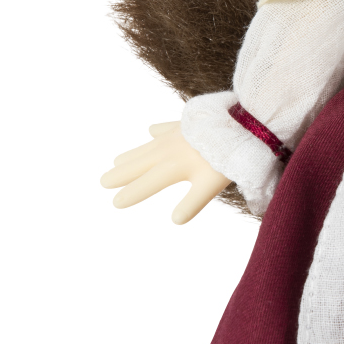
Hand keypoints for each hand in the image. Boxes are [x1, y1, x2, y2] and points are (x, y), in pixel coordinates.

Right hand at [100, 121, 231, 224]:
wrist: (241, 123)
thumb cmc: (228, 158)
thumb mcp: (211, 184)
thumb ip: (193, 202)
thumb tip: (175, 220)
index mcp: (174, 166)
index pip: (147, 183)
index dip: (132, 193)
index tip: (115, 202)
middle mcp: (169, 150)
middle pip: (140, 164)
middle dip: (122, 173)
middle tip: (103, 181)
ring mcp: (176, 135)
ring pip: (148, 147)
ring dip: (132, 155)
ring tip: (118, 161)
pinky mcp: (187, 124)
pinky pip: (166, 128)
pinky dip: (156, 132)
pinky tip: (151, 131)